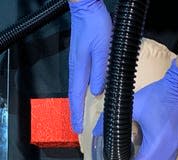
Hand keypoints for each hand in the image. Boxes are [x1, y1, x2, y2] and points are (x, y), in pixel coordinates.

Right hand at [68, 0, 111, 132]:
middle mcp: (75, 69)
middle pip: (74, 96)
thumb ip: (100, 72)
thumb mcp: (103, 50)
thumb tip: (97, 92)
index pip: (76, 98)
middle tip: (77, 127)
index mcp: (79, 69)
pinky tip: (87, 94)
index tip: (77, 129)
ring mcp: (77, 64)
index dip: (77, 115)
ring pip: (76, 89)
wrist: (86, 8)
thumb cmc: (94, 25)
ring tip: (80, 116)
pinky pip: (79, 81)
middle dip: (75, 113)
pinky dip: (81, 92)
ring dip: (78, 104)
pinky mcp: (80, 58)